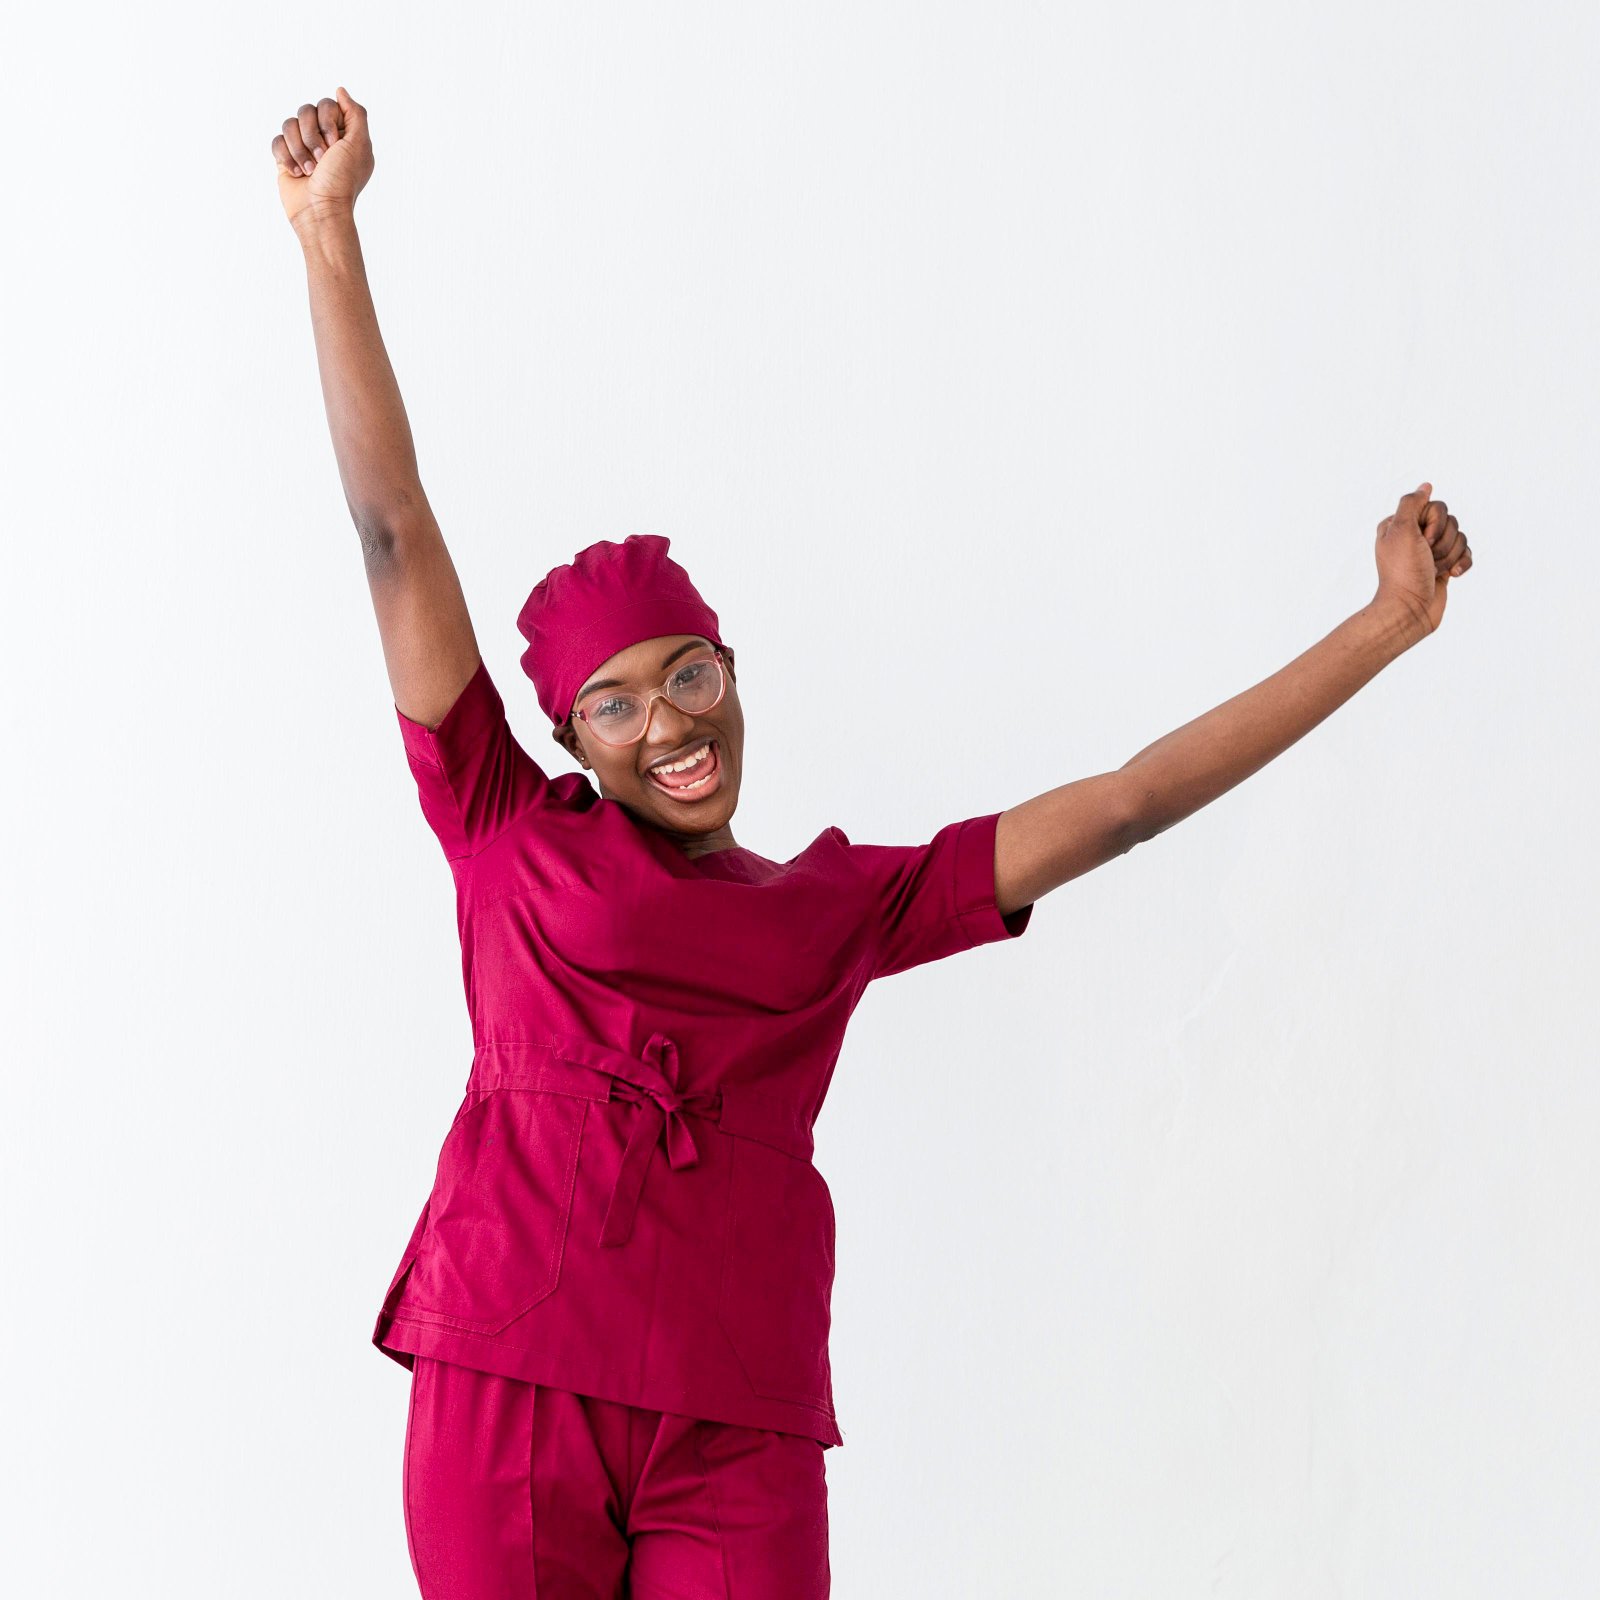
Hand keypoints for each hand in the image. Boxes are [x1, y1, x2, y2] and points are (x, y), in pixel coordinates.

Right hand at [271, 86, 373, 233]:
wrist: (320, 210)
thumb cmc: (342, 181)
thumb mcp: (359, 145)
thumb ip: (355, 113)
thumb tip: (340, 90)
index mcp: (343, 133)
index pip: (326, 104)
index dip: (327, 122)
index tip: (336, 144)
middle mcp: (322, 138)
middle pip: (305, 111)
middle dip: (312, 136)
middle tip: (323, 160)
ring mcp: (303, 147)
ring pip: (288, 124)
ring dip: (299, 149)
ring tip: (310, 171)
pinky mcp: (285, 157)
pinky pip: (276, 140)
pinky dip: (286, 157)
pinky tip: (297, 173)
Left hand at [1373, 481, 1472, 638]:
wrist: (1410, 610)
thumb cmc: (1403, 571)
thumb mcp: (1401, 531)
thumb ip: (1412, 504)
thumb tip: (1426, 486)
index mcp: (1400, 524)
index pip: (1435, 506)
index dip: (1435, 524)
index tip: (1421, 540)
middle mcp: (1415, 535)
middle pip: (1451, 521)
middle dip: (1444, 542)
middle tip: (1427, 558)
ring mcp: (1430, 551)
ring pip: (1460, 537)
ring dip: (1450, 555)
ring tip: (1433, 570)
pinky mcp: (1444, 565)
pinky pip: (1467, 553)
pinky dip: (1462, 563)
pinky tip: (1451, 575)